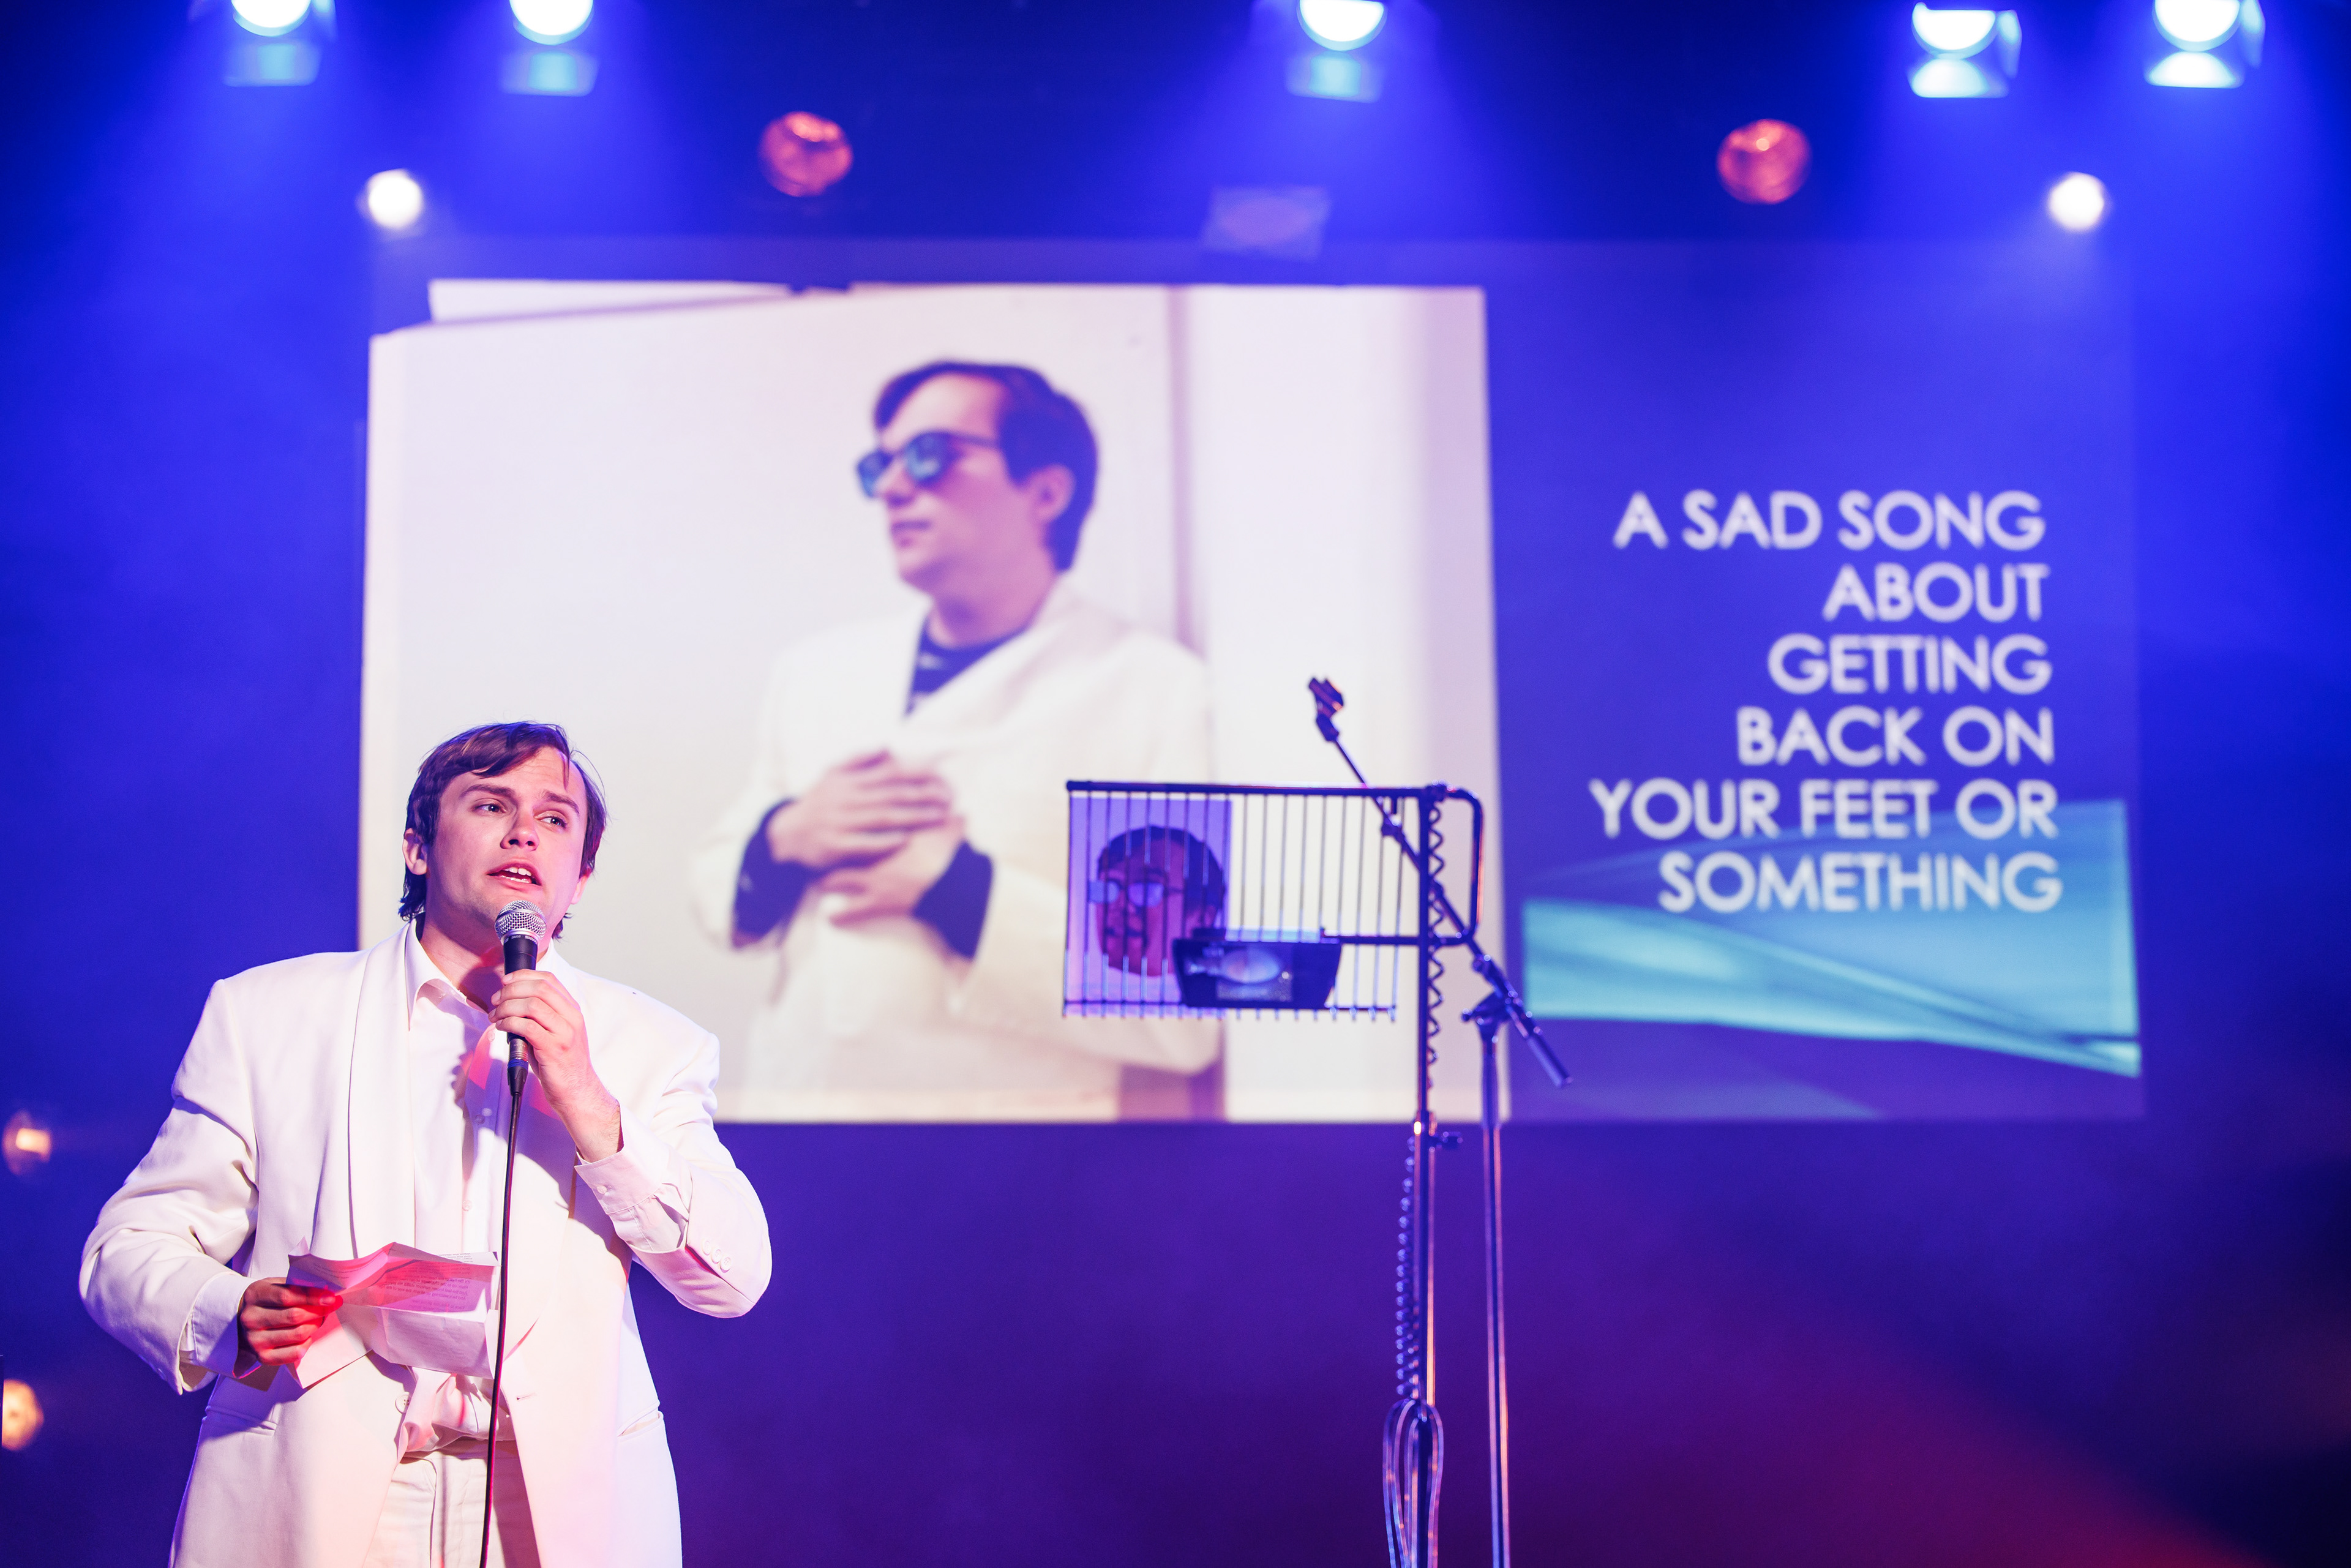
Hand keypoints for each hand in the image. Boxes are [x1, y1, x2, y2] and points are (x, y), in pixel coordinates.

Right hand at [237, 1278, 341, 1369]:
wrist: (242, 1321)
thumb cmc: (267, 1300)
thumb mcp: (275, 1285)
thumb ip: (296, 1286)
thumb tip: (326, 1290)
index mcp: (255, 1296)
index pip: (286, 1295)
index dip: (312, 1296)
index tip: (331, 1297)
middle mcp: (251, 1319)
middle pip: (294, 1316)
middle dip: (319, 1311)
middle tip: (330, 1307)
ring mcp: (255, 1340)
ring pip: (297, 1334)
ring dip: (315, 1325)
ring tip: (319, 1319)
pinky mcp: (262, 1357)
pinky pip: (294, 1353)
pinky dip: (307, 1343)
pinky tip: (308, 1336)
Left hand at [491, 969, 620, 1160]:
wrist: (577, 1091)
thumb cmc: (561, 1063)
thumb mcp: (556, 1033)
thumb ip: (541, 1016)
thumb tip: (511, 1002)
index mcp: (572, 1010)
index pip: (549, 979)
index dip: (523, 975)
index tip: (506, 981)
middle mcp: (571, 1018)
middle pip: (539, 988)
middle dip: (511, 990)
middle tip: (496, 1000)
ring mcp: (564, 1033)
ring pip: (532, 1005)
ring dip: (507, 1007)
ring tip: (495, 1016)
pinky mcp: (553, 1048)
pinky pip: (527, 1027)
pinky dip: (509, 1023)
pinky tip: (501, 1027)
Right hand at [765, 751, 952, 870]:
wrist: (787, 834)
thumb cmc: (817, 803)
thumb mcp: (832, 775)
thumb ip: (859, 760)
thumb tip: (887, 747)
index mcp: (849, 780)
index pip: (890, 772)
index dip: (917, 773)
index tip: (941, 776)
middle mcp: (846, 799)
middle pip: (891, 795)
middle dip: (923, 795)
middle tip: (949, 797)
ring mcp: (841, 822)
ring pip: (882, 817)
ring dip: (912, 817)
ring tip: (937, 817)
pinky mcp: (835, 845)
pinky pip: (863, 843)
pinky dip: (884, 841)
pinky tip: (905, 840)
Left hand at [817, 818, 964, 924]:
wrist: (953, 880)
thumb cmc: (952, 854)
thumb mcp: (953, 831)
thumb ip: (952, 822)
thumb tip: (963, 814)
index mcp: (891, 835)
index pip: (863, 827)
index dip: (850, 825)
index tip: (838, 826)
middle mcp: (876, 854)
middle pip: (842, 850)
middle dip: (830, 852)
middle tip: (820, 851)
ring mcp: (874, 879)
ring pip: (838, 880)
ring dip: (829, 882)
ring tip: (820, 884)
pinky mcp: (878, 903)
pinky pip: (852, 912)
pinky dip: (841, 917)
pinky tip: (831, 920)